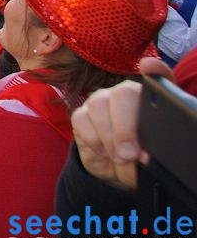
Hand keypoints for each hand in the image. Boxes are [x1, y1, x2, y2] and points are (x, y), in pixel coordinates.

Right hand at [71, 57, 174, 189]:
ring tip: (120, 157)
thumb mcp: (153, 154)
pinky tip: (104, 152)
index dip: (153, 69)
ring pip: (99, 106)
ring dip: (109, 137)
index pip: (156, 76)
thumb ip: (153, 147)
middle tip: (130, 154)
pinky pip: (82, 120)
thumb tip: (145, 151)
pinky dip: (94, 140)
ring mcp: (100, 101)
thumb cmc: (139, 159)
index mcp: (148, 100)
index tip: (148, 67)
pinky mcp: (81, 114)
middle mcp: (123, 94)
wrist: (116, 170)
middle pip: (122, 94)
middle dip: (125, 127)